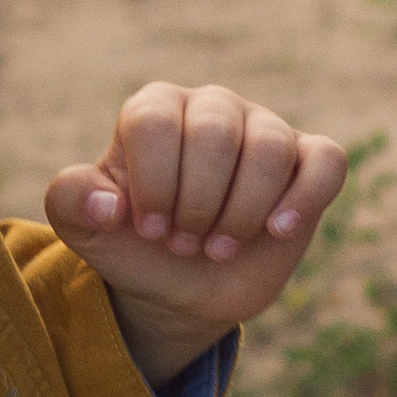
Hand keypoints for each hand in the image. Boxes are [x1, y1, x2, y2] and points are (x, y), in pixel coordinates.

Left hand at [46, 80, 345, 385]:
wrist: (182, 288)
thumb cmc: (134, 245)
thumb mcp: (86, 231)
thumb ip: (71, 204)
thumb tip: (106, 203)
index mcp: (155, 110)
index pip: (155, 122)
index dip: (154, 183)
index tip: (149, 229)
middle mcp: (211, 108)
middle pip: (214, 133)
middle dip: (197, 203)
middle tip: (183, 244)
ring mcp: (265, 129)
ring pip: (269, 147)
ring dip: (241, 211)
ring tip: (218, 249)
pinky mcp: (308, 162)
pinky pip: (325, 160)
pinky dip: (304, 198)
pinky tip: (277, 231)